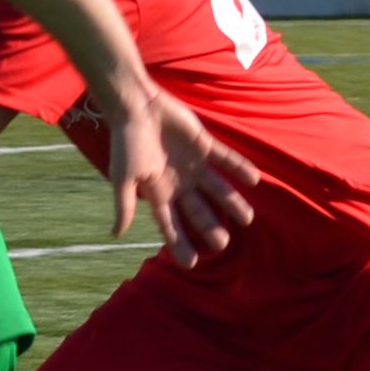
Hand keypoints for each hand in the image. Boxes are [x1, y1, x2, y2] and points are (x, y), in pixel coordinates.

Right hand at [128, 91, 257, 267]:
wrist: (136, 106)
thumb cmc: (126, 142)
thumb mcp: (123, 178)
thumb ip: (125, 205)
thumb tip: (115, 234)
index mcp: (158, 192)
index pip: (170, 224)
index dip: (180, 244)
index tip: (191, 264)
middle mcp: (178, 182)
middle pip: (197, 210)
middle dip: (209, 227)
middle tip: (222, 243)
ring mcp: (193, 165)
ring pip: (216, 188)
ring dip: (231, 203)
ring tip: (246, 218)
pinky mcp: (204, 145)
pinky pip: (225, 159)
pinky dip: (238, 168)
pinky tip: (254, 179)